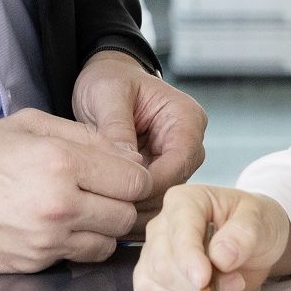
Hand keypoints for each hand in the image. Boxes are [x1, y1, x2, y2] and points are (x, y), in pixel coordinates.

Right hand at [0, 107, 151, 272]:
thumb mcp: (29, 124)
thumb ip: (84, 135)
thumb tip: (125, 153)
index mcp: (61, 162)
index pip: (133, 179)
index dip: (133, 175)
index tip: (122, 172)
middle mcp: (60, 203)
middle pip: (127, 214)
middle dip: (121, 201)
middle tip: (104, 190)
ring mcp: (48, 239)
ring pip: (109, 241)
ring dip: (104, 226)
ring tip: (83, 208)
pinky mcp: (37, 263)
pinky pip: (81, 257)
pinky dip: (81, 243)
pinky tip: (63, 225)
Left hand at [72, 50, 208, 227]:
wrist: (105, 80)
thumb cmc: (110, 79)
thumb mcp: (107, 94)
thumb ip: (117, 128)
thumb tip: (127, 165)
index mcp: (186, 118)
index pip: (179, 162)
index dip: (149, 183)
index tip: (117, 194)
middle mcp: (188, 141)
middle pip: (175, 184)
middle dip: (142, 199)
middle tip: (106, 209)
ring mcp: (176, 158)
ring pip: (163, 195)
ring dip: (136, 205)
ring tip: (102, 211)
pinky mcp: (161, 170)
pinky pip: (151, 195)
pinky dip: (131, 203)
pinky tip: (107, 208)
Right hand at [134, 184, 290, 290]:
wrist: (255, 244)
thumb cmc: (254, 224)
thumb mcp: (260, 220)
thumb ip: (243, 233)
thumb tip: (220, 256)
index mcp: (184, 201)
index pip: (178, 232)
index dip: (188, 258)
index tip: (205, 279)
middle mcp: (162, 226)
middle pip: (162, 266)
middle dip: (196, 284)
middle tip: (235, 280)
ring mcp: (154, 255)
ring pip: (154, 287)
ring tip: (222, 288)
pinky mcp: (156, 282)